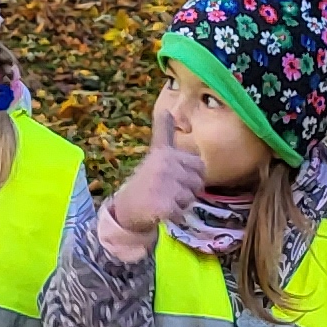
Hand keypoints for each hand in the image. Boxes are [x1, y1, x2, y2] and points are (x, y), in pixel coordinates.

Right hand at [102, 98, 208, 244]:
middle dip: (187, 191)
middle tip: (167, 191)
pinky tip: (159, 211)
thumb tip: (165, 109)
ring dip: (180, 204)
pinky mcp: (163, 205)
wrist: (127, 208)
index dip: (192, 175)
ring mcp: (163, 184)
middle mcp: (164, 165)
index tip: (174, 177)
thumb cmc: (147, 179)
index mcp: (165, 153)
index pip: (199, 165)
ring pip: (191, 198)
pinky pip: (182, 212)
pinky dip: (174, 216)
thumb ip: (164, 132)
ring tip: (162, 200)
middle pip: (198, 183)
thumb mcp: (156, 153)